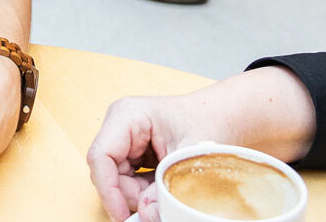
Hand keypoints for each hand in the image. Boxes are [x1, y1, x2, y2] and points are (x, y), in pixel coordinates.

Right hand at [87, 95, 214, 221]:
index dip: (108, 189)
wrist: (224, 115)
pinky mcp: (134, 152)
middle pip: (108, 172)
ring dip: (138, 194)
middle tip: (154, 207)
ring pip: (117, 180)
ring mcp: (126, 139)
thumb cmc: (209, 121)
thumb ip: (165, 187)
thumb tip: (146, 213)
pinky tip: (162, 187)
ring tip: (164, 191)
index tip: (123, 215)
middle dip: (128, 195)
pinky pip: (129, 180)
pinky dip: (144, 191)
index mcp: (128, 115)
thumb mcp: (188, 156)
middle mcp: (121, 125)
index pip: (101, 156)